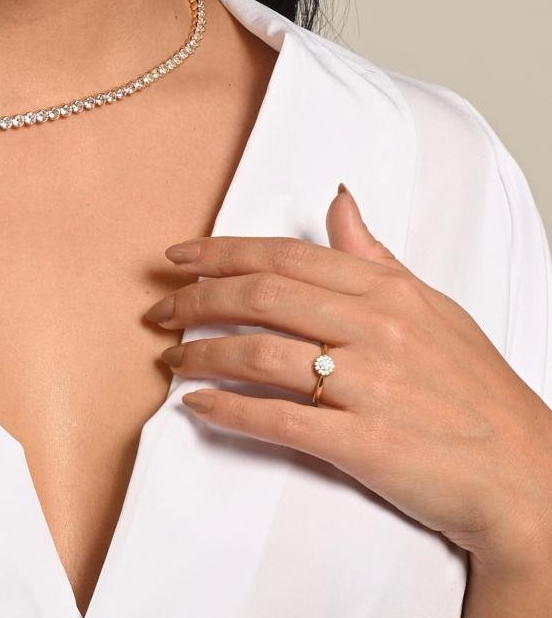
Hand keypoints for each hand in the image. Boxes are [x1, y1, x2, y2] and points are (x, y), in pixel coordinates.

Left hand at [143, 184, 551, 574]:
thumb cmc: (475, 390)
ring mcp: (369, 385)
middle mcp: (375, 328)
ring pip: (261, 352)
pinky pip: (278, 418)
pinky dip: (228, 411)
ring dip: (202, 353)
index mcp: (387, 290)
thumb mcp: (431, 305)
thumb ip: (374, 255)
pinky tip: (197, 407)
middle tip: (159, 309)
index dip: (222, 252)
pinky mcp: (364, 443)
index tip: (179, 257)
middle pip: (263, 295)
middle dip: (197, 298)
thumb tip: (338, 200)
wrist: (524, 474)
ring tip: (171, 361)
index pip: (286, 255)